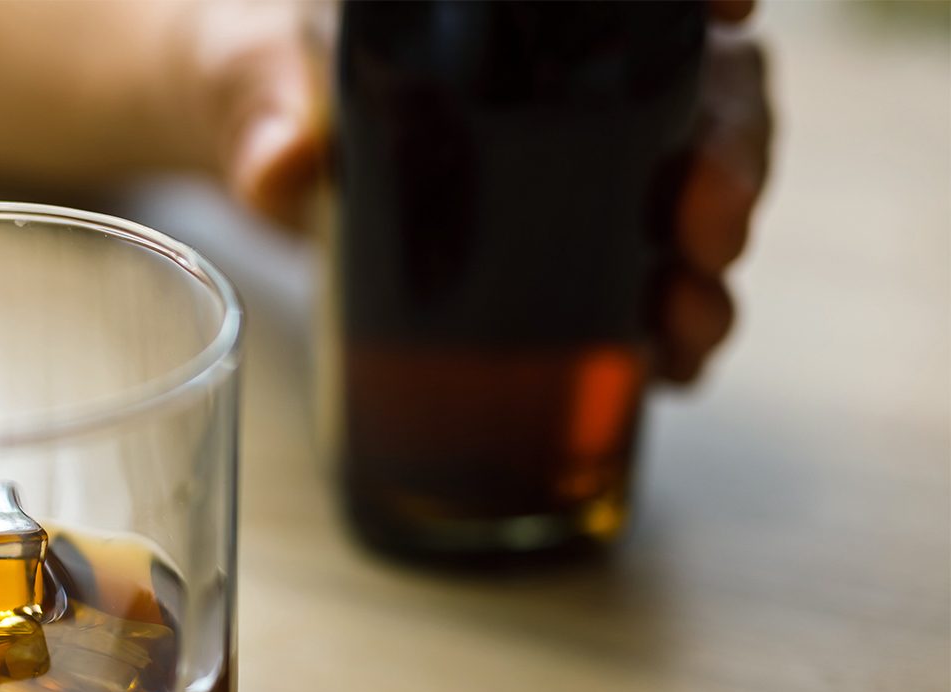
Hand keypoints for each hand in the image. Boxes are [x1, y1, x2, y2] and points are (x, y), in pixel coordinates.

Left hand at [191, 0, 771, 383]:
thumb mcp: (248, 73)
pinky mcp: (551, 251)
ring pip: (692, 192)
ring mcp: (573, 166)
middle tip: (712, 219)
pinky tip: (673, 368)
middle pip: (704, 94)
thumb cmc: (254, 71)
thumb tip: (279, 165)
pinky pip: (637, 284)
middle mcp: (571, 76)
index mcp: (519, 9)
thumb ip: (259, 110)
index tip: (738, 9)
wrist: (239, 138)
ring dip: (711, 262)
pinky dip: (668, 330)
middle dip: (731, 154)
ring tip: (694, 317)